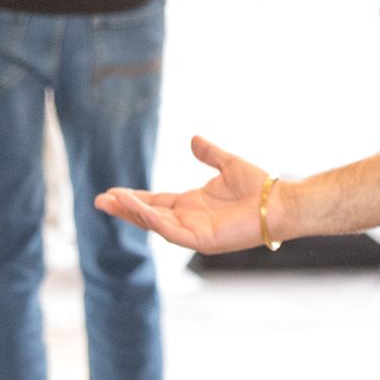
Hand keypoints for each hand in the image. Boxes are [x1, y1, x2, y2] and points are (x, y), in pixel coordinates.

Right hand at [95, 136, 273, 253]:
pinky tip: (136, 208)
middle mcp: (189, 220)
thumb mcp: (228, 164)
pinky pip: (170, 230)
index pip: (156, 202)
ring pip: (155, 224)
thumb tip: (193, 139)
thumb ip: (209, 154)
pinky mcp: (202, 240)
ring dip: (132, 213)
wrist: (280, 203)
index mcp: (192, 205)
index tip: (113, 192)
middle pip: (149, 215)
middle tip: (99, 200)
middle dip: (124, 209)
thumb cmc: (259, 187)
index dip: (134, 198)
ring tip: (110, 202)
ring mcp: (194, 232)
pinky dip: (152, 220)